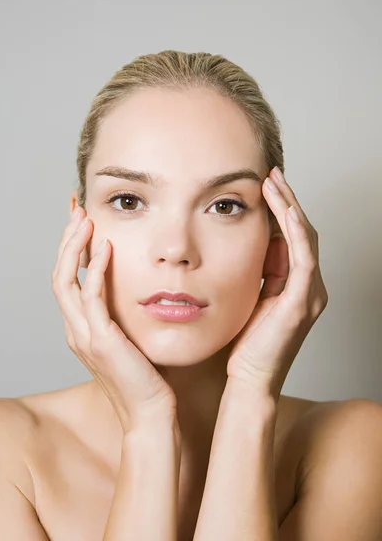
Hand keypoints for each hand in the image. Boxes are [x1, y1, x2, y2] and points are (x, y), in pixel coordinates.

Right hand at [51, 206, 176, 433]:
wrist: (150, 412)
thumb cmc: (147, 376)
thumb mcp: (131, 338)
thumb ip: (125, 314)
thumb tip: (139, 287)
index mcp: (81, 328)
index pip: (67, 279)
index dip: (69, 249)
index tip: (81, 221)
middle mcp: (75, 330)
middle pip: (59, 275)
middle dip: (66, 240)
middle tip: (77, 210)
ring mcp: (83, 336)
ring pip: (65, 282)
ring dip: (73, 247)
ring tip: (84, 219)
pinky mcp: (100, 341)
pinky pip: (91, 297)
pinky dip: (95, 269)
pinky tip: (106, 247)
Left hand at [227, 167, 328, 398]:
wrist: (248, 381)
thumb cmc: (244, 344)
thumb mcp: (248, 298)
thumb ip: (254, 272)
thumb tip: (245, 243)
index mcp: (296, 285)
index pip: (292, 237)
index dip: (281, 208)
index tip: (264, 184)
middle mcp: (309, 286)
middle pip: (303, 231)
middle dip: (287, 200)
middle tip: (271, 173)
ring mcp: (309, 294)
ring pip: (306, 238)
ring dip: (290, 207)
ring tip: (273, 181)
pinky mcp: (302, 302)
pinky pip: (303, 258)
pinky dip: (295, 231)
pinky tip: (283, 209)